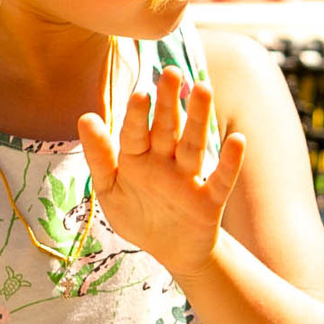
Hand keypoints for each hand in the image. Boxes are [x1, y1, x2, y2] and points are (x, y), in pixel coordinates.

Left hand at [80, 65, 247, 277]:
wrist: (170, 251)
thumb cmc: (138, 215)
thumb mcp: (110, 189)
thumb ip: (99, 156)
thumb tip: (85, 117)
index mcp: (138, 158)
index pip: (136, 133)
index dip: (138, 115)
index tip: (140, 94)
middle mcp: (165, 163)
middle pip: (167, 129)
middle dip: (169, 102)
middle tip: (170, 72)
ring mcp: (188, 179)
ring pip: (193, 145)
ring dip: (199, 118)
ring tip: (203, 88)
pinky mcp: (209, 201)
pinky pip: (220, 179)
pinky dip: (230, 162)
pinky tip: (238, 140)